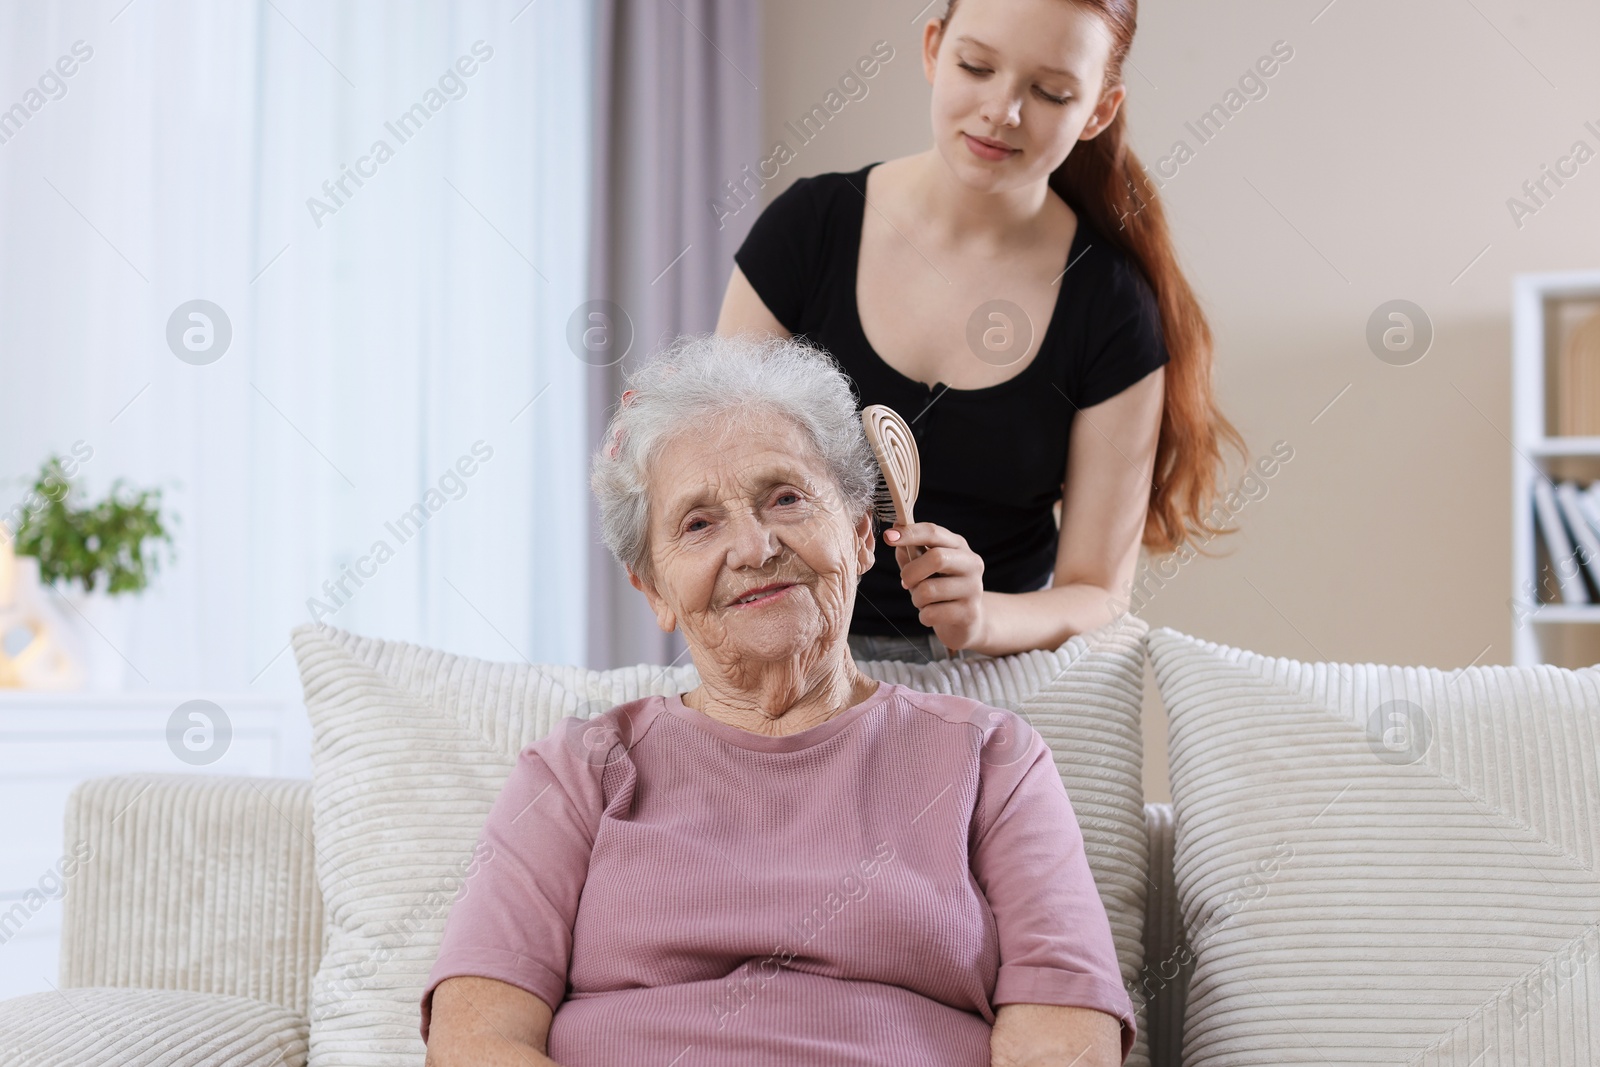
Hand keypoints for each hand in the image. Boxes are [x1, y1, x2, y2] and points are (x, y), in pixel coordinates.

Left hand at [883, 522, 985, 651]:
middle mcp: (971, 563)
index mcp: (958, 546)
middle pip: (937, 558)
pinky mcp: (969, 613)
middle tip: (905, 582)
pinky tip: (932, 614)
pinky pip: (932, 614)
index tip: (888, 537)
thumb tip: (894, 533)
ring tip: (923, 601)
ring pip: (929, 590)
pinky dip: (924, 616)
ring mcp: (973, 588)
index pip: (934, 532)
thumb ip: (910, 551)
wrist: (967, 620)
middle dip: (911, 572)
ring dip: (916, 598)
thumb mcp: (924, 567)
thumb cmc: (940, 588)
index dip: (910, 533)